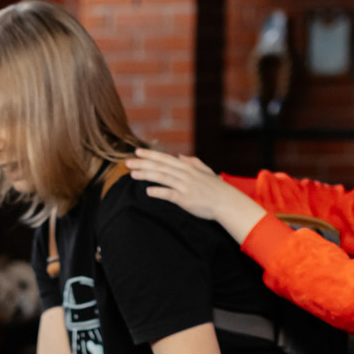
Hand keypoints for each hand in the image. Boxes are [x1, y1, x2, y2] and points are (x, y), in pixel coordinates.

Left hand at [126, 150, 266, 242]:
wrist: (226, 202)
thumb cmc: (215, 188)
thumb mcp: (205, 171)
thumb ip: (192, 162)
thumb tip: (179, 156)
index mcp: (187, 167)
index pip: (165, 158)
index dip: (150, 154)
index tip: (137, 151)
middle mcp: (184, 174)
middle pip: (160, 166)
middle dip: (143, 163)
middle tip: (127, 162)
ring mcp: (184, 186)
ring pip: (162, 177)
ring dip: (146, 175)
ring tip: (133, 174)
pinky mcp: (185, 199)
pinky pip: (169, 194)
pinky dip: (158, 192)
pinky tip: (147, 191)